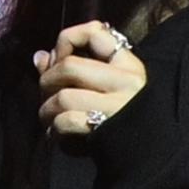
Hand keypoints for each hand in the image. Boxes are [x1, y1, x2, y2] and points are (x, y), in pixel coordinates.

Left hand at [35, 22, 145, 137]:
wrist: (148, 156)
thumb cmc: (120, 118)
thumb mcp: (105, 87)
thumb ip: (72, 68)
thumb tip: (40, 56)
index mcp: (128, 64)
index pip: (95, 32)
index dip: (66, 40)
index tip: (58, 58)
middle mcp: (127, 81)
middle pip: (69, 66)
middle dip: (46, 80)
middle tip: (45, 95)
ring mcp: (118, 106)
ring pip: (64, 96)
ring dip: (46, 110)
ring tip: (48, 119)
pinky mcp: (107, 130)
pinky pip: (66, 122)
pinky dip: (53, 129)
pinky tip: (56, 134)